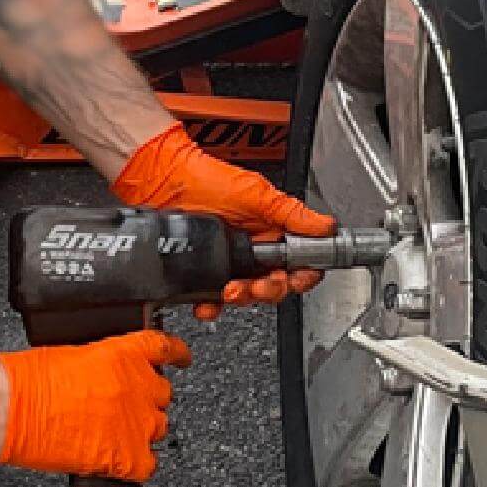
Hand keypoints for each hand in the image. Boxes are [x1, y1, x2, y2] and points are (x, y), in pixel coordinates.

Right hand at [0, 331, 192, 481]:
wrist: (8, 406)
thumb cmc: (26, 380)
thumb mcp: (71, 354)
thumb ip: (101, 362)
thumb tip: (105, 376)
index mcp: (122, 354)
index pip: (165, 349)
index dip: (177, 355)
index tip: (181, 358)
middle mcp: (136, 386)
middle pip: (162, 395)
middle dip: (145, 402)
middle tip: (120, 409)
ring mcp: (134, 422)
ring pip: (158, 429)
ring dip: (140, 432)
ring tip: (111, 436)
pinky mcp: (124, 455)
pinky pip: (147, 466)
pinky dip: (134, 466)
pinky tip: (116, 462)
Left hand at [111, 123, 335, 317]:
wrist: (160, 179)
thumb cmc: (205, 179)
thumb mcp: (255, 194)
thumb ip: (291, 213)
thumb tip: (326, 226)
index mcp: (270, 232)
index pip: (298, 263)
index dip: (301, 276)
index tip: (296, 278)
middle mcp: (251, 251)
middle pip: (274, 286)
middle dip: (270, 291)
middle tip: (260, 286)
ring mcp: (226, 264)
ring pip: (245, 296)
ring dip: (242, 299)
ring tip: (231, 290)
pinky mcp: (201, 274)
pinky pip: (211, 300)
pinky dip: (210, 308)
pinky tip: (206, 304)